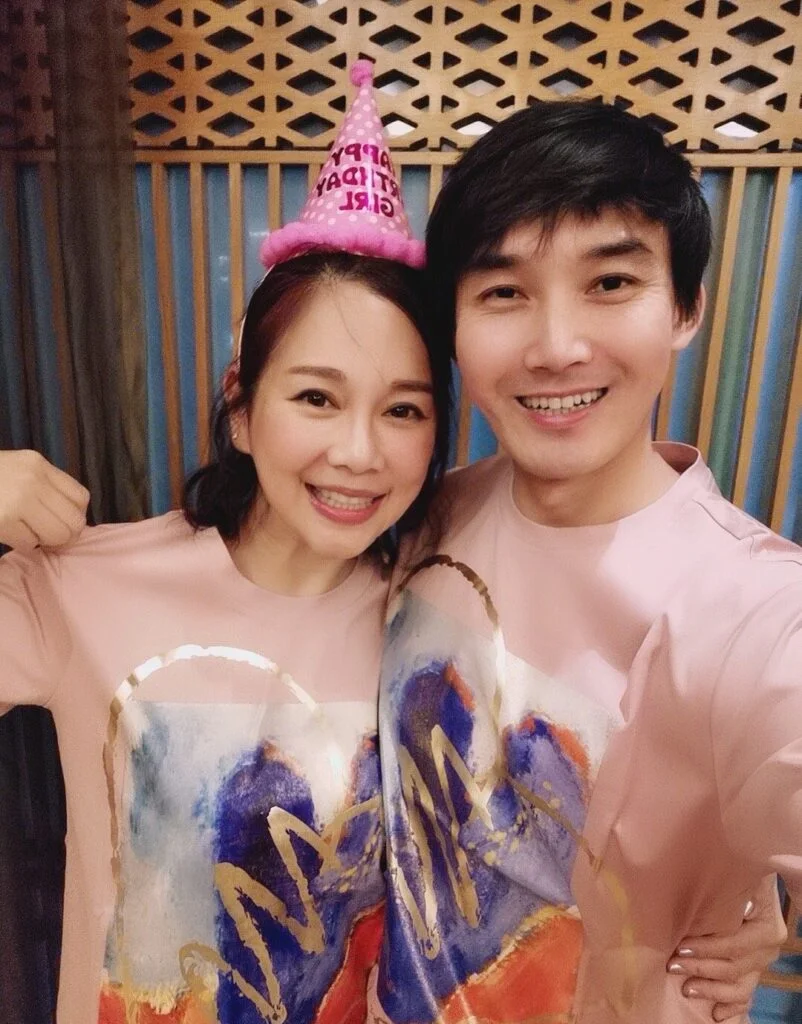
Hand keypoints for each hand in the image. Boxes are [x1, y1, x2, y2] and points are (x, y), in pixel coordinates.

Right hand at [0, 450, 88, 550]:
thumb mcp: (17, 469)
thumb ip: (44, 487)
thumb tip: (73, 520)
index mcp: (37, 464)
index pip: (80, 497)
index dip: (76, 516)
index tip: (61, 522)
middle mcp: (32, 479)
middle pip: (74, 521)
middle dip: (64, 536)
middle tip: (47, 538)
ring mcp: (18, 500)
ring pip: (57, 535)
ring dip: (44, 541)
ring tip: (28, 534)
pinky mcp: (4, 521)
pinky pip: (29, 544)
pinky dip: (23, 545)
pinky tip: (10, 534)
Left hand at [667, 881, 786, 1020]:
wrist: (750, 883)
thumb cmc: (737, 879)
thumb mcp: (737, 879)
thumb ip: (731, 891)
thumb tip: (727, 899)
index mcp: (766, 927)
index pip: (735, 945)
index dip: (708, 949)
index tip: (682, 946)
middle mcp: (767, 948)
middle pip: (734, 967)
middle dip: (701, 968)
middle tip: (673, 966)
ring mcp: (761, 963)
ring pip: (739, 987)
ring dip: (712, 991)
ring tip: (687, 989)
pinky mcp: (753, 973)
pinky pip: (746, 997)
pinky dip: (731, 1007)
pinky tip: (716, 1014)